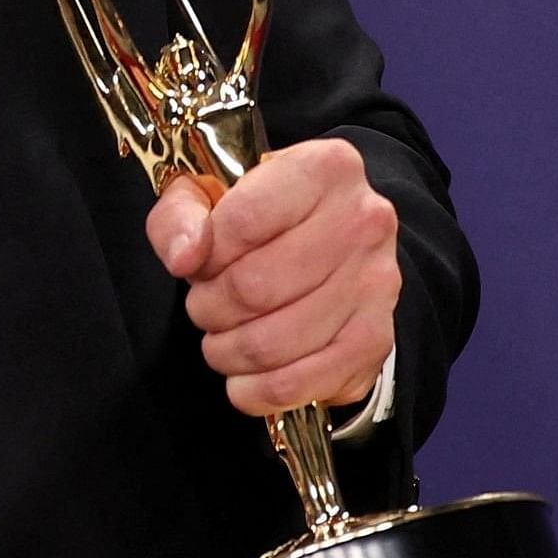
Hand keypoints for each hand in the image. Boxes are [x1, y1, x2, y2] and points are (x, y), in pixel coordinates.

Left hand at [149, 137, 400, 416]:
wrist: (325, 243)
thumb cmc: (254, 216)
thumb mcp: (202, 194)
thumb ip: (179, 216)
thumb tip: (186, 258)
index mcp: (325, 168)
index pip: (242, 222)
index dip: (204, 254)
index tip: (197, 263)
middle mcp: (365, 220)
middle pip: (255, 287)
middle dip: (209, 307)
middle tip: (204, 305)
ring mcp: (378, 283)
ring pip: (274, 341)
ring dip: (227, 350)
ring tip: (221, 335)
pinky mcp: (377, 338)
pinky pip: (302, 382)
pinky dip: (257, 389)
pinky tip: (243, 375)